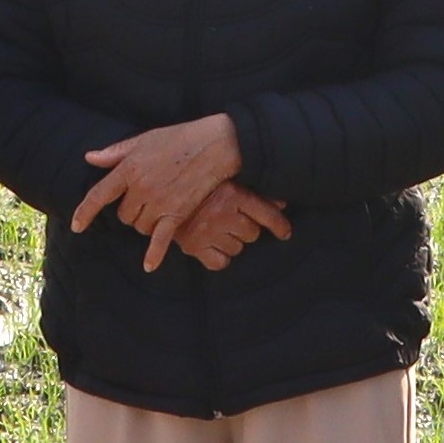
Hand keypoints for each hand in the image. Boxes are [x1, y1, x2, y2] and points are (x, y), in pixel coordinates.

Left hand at [72, 114, 243, 265]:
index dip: (85, 212)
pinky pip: (160, 239)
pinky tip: (149, 267)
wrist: (215, 145)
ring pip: (140, 226)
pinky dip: (155, 254)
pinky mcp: (177, 213)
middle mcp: (140, 188)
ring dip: (145, 223)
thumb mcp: (143, 140)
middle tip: (148, 198)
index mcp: (129, 169)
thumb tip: (90, 158)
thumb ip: (115, 152)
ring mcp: (158, 203)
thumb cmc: (179, 138)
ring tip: (162, 206)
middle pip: (124, 215)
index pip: (99, 195)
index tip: (76, 226)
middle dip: (131, 211)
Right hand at [167, 183, 292, 272]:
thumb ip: (254, 192)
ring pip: (238, 248)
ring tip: (218, 229)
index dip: (280, 226)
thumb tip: (281, 205)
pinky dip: (220, 258)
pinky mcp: (194, 247)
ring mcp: (208, 232)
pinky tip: (213, 246)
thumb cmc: (195, 183)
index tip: (285, 233)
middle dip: (246, 229)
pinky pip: (220, 263)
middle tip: (231, 220)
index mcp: (232, 193)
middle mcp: (222, 213)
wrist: (158, 189)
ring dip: (232, 242)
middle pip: (253, 234)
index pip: (267, 214)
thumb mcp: (226, 180)